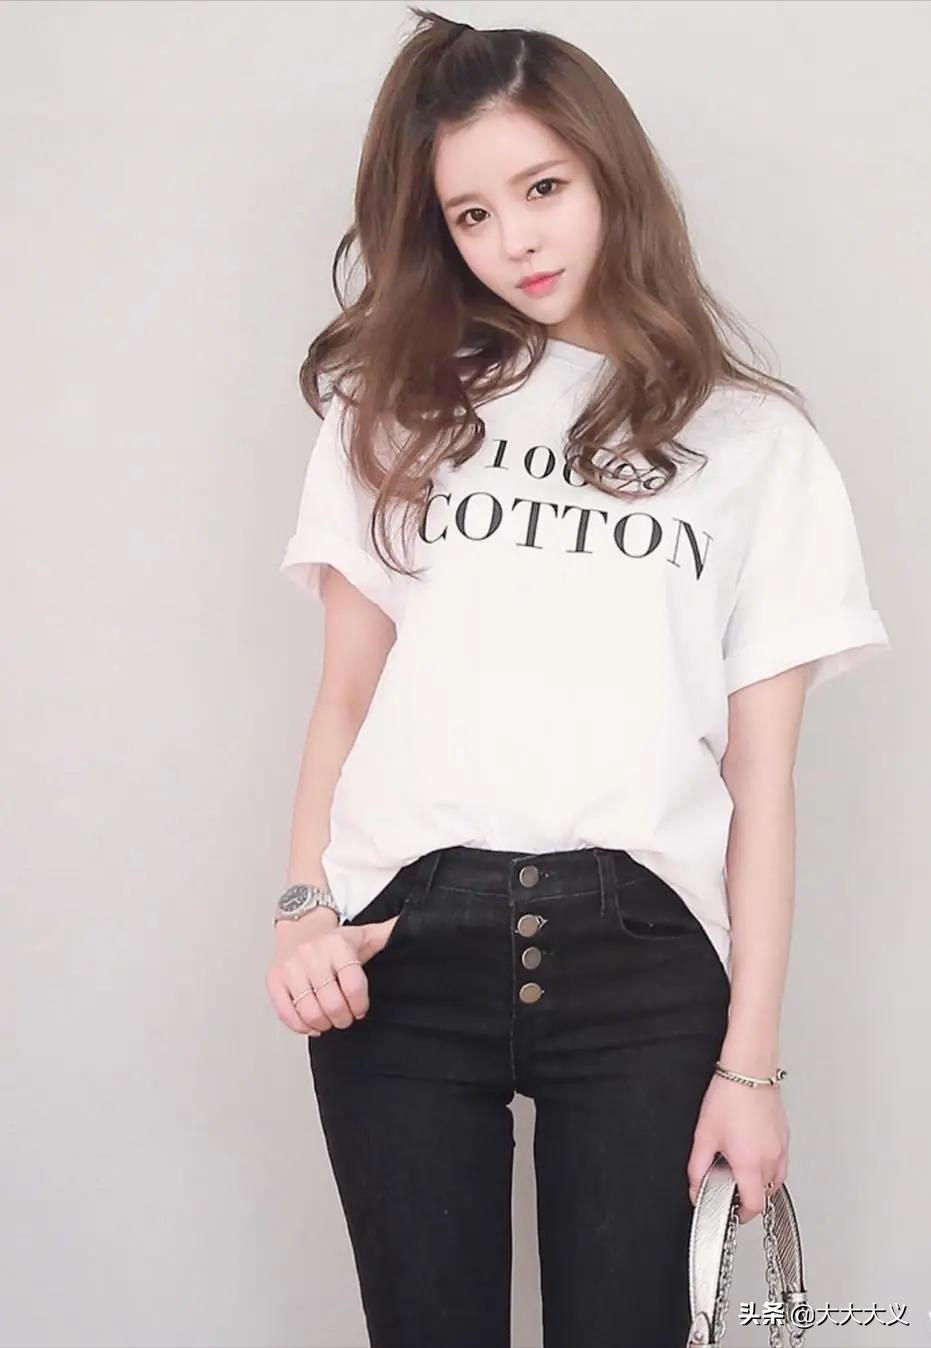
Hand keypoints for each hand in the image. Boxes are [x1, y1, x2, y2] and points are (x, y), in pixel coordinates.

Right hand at [265, 914, 400, 1036]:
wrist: (299, 929)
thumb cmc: (335, 940)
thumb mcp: (365, 934)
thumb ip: (389, 933)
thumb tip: (418, 925)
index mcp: (338, 945)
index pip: (353, 985)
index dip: (359, 1005)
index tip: (361, 1009)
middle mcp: (312, 955)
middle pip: (331, 1003)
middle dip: (343, 1018)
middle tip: (346, 1018)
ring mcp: (291, 969)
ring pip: (309, 1012)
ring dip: (323, 1023)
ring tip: (330, 1020)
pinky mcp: (274, 981)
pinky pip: (286, 1014)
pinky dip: (301, 1025)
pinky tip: (311, 1023)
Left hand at [686, 1073, 789, 1222]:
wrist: (749, 1071)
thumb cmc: (729, 1097)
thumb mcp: (704, 1135)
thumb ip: (698, 1168)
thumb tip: (695, 1187)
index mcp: (750, 1164)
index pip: (754, 1206)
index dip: (742, 1215)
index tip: (733, 1211)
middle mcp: (770, 1159)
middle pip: (765, 1195)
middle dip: (749, 1196)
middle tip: (732, 1186)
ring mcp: (781, 1148)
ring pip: (775, 1180)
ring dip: (761, 1182)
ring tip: (742, 1167)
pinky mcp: (785, 1137)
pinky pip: (781, 1163)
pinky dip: (769, 1166)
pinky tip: (753, 1152)